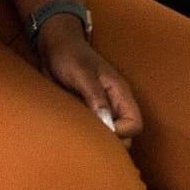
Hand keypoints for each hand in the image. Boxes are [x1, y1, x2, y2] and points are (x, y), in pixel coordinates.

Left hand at [36, 21, 142, 145]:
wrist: (54, 47)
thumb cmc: (70, 55)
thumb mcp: (82, 75)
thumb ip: (96, 98)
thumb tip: (108, 124)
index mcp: (120, 93)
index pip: (134, 124)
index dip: (121, 133)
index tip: (100, 130)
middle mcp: (114, 104)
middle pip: (125, 135)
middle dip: (111, 142)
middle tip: (88, 140)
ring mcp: (100, 108)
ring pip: (109, 136)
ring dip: (98, 141)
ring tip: (79, 137)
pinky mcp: (87, 111)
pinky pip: (94, 130)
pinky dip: (87, 136)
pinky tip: (73, 135)